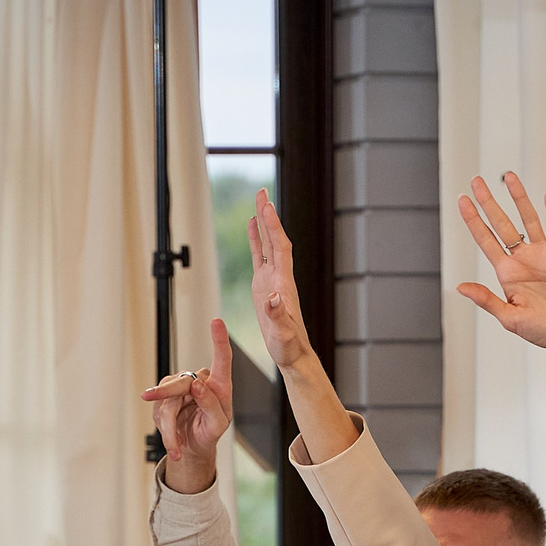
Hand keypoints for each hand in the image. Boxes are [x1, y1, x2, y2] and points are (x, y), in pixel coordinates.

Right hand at [140, 321, 235, 493]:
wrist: (192, 447)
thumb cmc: (209, 432)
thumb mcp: (217, 425)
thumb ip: (211, 404)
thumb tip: (197, 385)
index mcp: (219, 385)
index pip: (222, 360)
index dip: (219, 340)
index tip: (216, 321)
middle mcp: (199, 381)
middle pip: (182, 382)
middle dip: (165, 394)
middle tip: (146, 396)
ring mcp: (180, 387)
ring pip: (166, 400)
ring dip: (169, 427)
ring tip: (175, 447)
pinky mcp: (164, 397)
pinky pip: (159, 411)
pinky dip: (165, 431)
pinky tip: (173, 442)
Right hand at [241, 189, 315, 372]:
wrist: (292, 354)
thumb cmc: (288, 346)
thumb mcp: (282, 332)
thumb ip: (277, 314)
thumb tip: (272, 297)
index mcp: (283, 284)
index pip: (279, 248)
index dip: (273, 227)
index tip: (266, 207)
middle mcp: (279, 277)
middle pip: (274, 239)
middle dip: (268, 216)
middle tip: (262, 192)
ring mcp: (272, 280)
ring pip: (267, 245)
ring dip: (263, 224)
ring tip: (258, 202)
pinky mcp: (264, 286)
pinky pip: (260, 258)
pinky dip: (256, 241)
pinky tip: (253, 228)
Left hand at [455, 173, 545, 373]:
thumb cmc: (542, 332)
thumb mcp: (511, 319)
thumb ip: (487, 300)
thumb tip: (461, 287)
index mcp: (506, 273)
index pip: (485, 240)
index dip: (473, 220)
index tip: (462, 200)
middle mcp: (522, 260)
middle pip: (502, 224)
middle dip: (488, 202)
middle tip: (477, 181)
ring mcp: (542, 256)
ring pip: (528, 220)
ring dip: (519, 199)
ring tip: (509, 177)